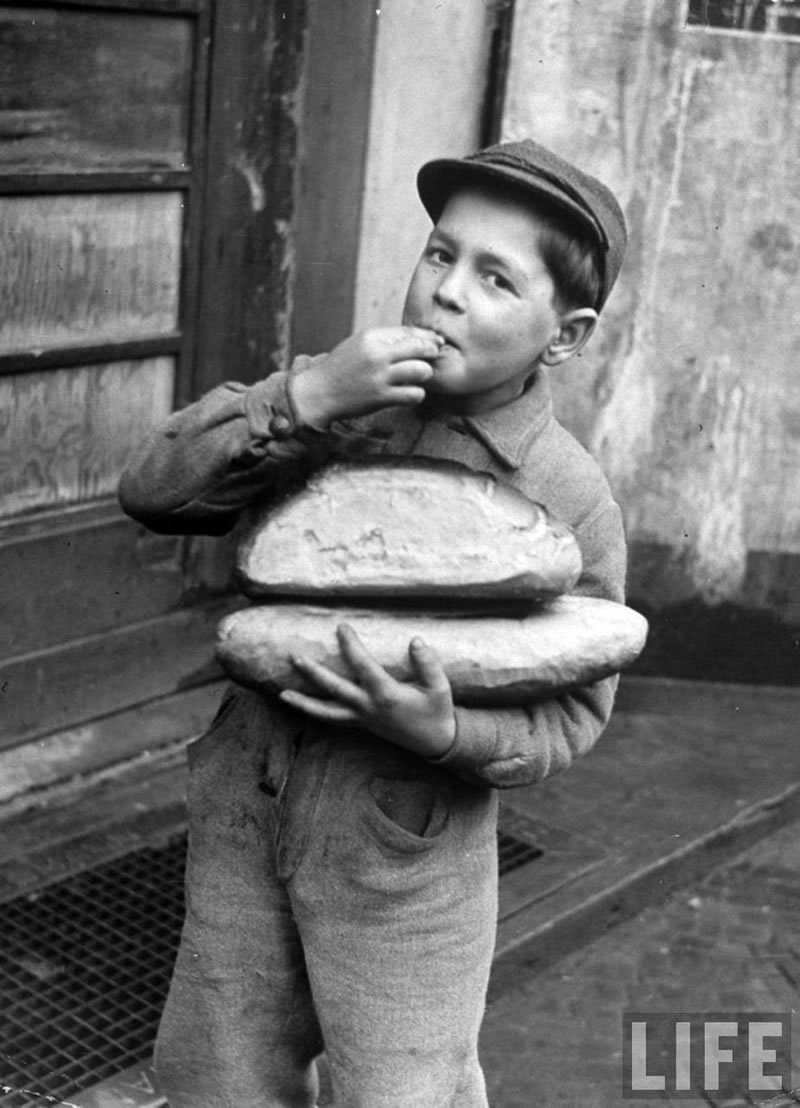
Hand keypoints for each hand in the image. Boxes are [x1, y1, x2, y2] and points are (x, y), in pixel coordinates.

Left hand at [279, 624, 456, 758]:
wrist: (435, 742)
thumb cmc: (437, 711)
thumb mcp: (440, 688)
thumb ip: (429, 664)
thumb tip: (416, 640)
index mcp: (387, 696)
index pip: (362, 666)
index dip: (350, 646)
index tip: (341, 627)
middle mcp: (369, 708)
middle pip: (335, 690)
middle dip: (314, 674)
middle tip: (295, 657)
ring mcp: (363, 719)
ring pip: (327, 712)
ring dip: (304, 703)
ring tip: (282, 694)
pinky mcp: (361, 724)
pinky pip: (333, 718)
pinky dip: (315, 712)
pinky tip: (301, 704)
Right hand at [289, 327, 442, 426]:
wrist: (319, 393)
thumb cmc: (340, 368)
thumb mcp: (358, 344)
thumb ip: (384, 340)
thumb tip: (416, 338)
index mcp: (371, 337)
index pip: (409, 332)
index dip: (427, 337)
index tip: (436, 342)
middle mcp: (377, 354)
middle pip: (420, 348)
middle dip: (432, 353)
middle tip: (433, 359)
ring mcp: (380, 377)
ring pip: (421, 371)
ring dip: (425, 374)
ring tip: (419, 378)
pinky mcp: (381, 397)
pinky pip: (414, 394)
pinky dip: (417, 394)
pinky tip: (410, 393)